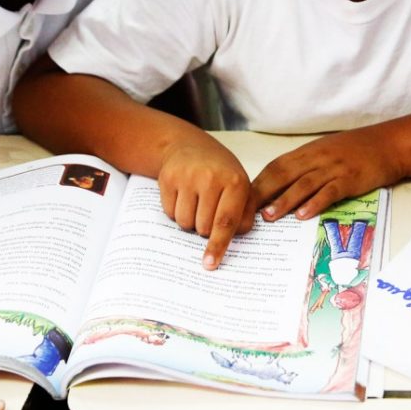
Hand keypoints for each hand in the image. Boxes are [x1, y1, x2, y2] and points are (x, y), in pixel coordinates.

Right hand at [158, 134, 253, 269]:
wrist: (190, 146)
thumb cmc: (221, 172)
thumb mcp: (240, 187)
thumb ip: (243, 215)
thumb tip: (233, 241)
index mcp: (236, 182)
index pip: (226, 222)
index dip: (218, 245)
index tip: (211, 263)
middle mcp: (211, 178)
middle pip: (203, 227)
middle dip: (205, 229)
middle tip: (208, 211)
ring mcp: (187, 177)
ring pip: (184, 223)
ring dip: (190, 222)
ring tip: (196, 202)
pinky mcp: (167, 178)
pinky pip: (169, 213)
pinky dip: (176, 211)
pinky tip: (183, 196)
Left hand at [251, 126, 407, 221]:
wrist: (387, 145)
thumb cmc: (355, 152)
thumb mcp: (325, 155)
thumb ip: (304, 169)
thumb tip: (280, 191)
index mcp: (307, 153)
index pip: (275, 167)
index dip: (257, 184)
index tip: (241, 200)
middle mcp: (316, 158)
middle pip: (283, 174)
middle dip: (262, 193)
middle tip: (245, 211)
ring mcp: (333, 168)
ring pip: (303, 184)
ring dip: (284, 200)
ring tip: (269, 216)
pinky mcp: (349, 179)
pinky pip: (329, 191)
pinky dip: (315, 203)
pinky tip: (303, 215)